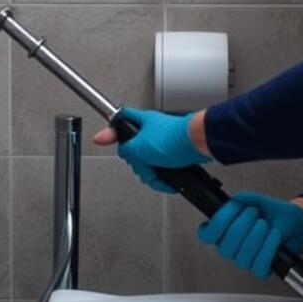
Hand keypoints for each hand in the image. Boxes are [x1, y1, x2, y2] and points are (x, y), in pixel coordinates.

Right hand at [95, 108, 210, 193]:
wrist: (199, 145)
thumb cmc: (176, 139)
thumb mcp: (140, 147)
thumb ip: (125, 149)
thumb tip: (120, 150)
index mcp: (141, 122)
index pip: (120, 121)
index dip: (111, 130)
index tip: (102, 138)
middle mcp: (151, 131)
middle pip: (134, 151)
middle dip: (139, 165)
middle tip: (145, 166)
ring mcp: (162, 143)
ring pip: (148, 163)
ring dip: (152, 174)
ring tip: (160, 175)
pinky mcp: (173, 154)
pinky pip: (162, 168)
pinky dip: (163, 177)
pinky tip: (168, 180)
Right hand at [197, 191, 302, 278]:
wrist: (296, 224)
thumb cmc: (276, 215)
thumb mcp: (260, 201)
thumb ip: (247, 198)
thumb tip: (236, 199)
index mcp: (226, 231)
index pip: (207, 235)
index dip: (216, 224)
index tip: (232, 210)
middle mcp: (233, 248)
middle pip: (225, 246)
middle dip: (241, 226)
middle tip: (253, 214)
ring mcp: (246, 260)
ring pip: (242, 257)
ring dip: (256, 237)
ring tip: (265, 225)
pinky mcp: (262, 268)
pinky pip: (259, 266)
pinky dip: (269, 248)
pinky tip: (274, 237)